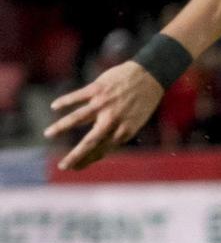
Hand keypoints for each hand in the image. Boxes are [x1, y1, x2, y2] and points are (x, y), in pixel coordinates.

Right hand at [45, 61, 165, 170]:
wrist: (151, 75)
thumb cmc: (142, 101)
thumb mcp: (136, 122)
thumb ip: (119, 133)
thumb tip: (102, 148)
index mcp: (125, 130)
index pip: (102, 149)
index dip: (88, 159)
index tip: (76, 167)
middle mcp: (113, 119)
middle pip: (91, 141)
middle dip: (76, 155)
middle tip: (62, 166)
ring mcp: (104, 103)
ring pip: (78, 117)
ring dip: (61, 127)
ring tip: (48, 134)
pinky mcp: (98, 89)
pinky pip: (77, 96)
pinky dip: (65, 101)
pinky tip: (54, 107)